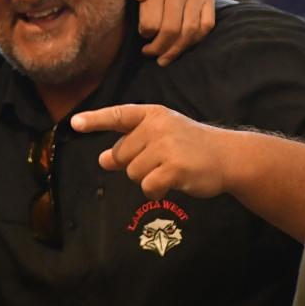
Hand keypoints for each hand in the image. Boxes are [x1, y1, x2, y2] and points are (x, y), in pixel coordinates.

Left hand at [71, 104, 229, 199]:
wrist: (229, 157)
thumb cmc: (190, 146)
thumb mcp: (160, 137)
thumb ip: (131, 145)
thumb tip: (102, 159)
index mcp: (152, 115)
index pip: (118, 116)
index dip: (95, 120)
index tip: (75, 123)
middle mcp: (157, 127)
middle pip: (121, 155)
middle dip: (135, 164)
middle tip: (162, 160)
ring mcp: (166, 146)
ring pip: (132, 173)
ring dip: (147, 178)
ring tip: (170, 169)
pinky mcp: (174, 167)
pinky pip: (147, 186)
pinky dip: (155, 191)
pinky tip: (172, 184)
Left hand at [128, 0, 214, 65]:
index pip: (152, 22)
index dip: (145, 35)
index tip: (142, 36)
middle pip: (171, 29)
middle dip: (159, 47)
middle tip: (150, 53)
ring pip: (190, 30)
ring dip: (176, 50)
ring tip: (164, 58)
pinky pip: (206, 25)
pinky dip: (195, 40)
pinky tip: (182, 46)